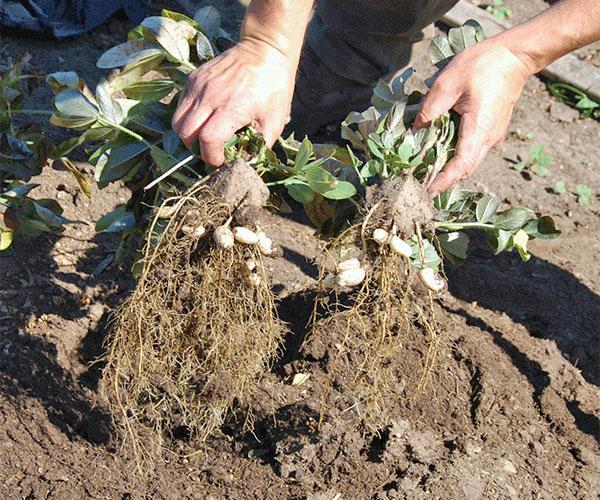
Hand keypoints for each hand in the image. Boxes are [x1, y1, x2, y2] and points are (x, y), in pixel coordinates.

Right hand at [172, 39, 295, 165]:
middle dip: (196, 148)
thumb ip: (260, 146)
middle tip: (211, 151)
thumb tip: (246, 164)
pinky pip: (180, 105)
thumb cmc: (273, 87)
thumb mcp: (275, 121)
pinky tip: (204, 118)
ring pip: (177, 120)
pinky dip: (187, 117)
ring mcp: (198, 85)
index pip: (208, 140)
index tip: (220, 161)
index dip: (211, 156)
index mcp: (231, 108)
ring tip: (205, 136)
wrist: (265, 50)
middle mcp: (210, 96)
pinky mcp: (194, 78)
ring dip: (188, 134)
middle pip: (185, 133)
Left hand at [413, 38, 533, 195]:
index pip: (461, 165)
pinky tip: (438, 151)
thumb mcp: (447, 84)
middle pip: (464, 168)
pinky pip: (471, 149)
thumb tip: (413, 133)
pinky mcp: (490, 129)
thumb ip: (429, 111)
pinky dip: (455, 156)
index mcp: (479, 128)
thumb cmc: (482, 65)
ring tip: (424, 171)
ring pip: (468, 160)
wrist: (515, 54)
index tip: (427, 190)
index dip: (443, 180)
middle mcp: (488, 137)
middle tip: (419, 183)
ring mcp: (492, 134)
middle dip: (442, 179)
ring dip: (448, 168)